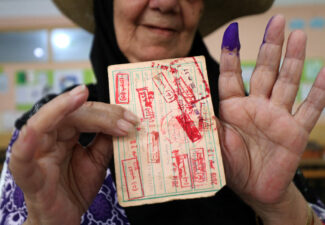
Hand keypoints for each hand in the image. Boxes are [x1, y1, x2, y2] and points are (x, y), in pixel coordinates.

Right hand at [9, 85, 138, 224]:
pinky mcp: (30, 177)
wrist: (64, 219)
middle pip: (69, 115)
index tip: (132, 119)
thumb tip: (121, 121)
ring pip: (42, 124)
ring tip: (80, 96)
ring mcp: (37, 156)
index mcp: (64, 134)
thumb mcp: (97, 161)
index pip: (84, 114)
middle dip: (99, 113)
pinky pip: (21, 160)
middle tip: (126, 120)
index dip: (108, 113)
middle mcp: (49, 140)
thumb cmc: (76, 188)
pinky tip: (35, 131)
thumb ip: (105, 141)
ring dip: (63, 109)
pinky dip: (25, 144)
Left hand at [218, 15, 324, 222]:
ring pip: (287, 82)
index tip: (232, 32)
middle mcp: (256, 106)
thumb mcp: (212, 142)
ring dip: (293, 59)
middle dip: (270, 46)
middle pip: (264, 70)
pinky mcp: (295, 132)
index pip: (232, 75)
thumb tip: (182, 105)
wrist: (254, 189)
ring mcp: (278, 116)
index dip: (232, 54)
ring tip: (298, 34)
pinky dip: (319, 92)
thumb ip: (203, 122)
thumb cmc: (231, 166)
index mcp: (233, 107)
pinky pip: (310, 109)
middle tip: (277, 20)